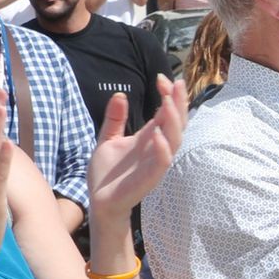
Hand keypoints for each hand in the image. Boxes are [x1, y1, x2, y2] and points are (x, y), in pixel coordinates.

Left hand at [87, 75, 185, 229]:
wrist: (99, 200)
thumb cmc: (107, 173)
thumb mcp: (108, 139)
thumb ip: (115, 119)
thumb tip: (120, 95)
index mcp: (150, 137)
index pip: (167, 113)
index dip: (168, 95)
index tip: (162, 78)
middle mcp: (158, 148)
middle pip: (177, 122)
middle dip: (178, 103)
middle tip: (175, 83)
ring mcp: (156, 163)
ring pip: (175, 140)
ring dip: (174, 121)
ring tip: (168, 102)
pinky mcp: (150, 178)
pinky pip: (162, 162)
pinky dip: (163, 149)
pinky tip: (158, 134)